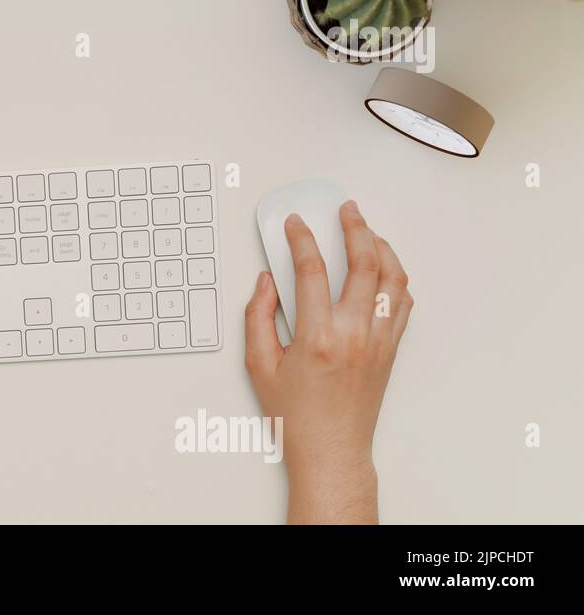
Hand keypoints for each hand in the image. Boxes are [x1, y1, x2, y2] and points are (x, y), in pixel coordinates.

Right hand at [244, 201, 411, 523]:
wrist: (330, 450)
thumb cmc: (296, 414)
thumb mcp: (259, 364)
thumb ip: (258, 316)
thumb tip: (267, 282)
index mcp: (317, 336)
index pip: (312, 270)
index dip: (302, 239)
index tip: (296, 224)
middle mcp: (354, 334)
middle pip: (364, 263)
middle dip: (355, 228)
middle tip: (346, 210)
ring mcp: (378, 341)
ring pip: (393, 278)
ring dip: (382, 248)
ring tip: (368, 232)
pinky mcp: (390, 350)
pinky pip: (404, 302)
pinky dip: (396, 277)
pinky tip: (385, 267)